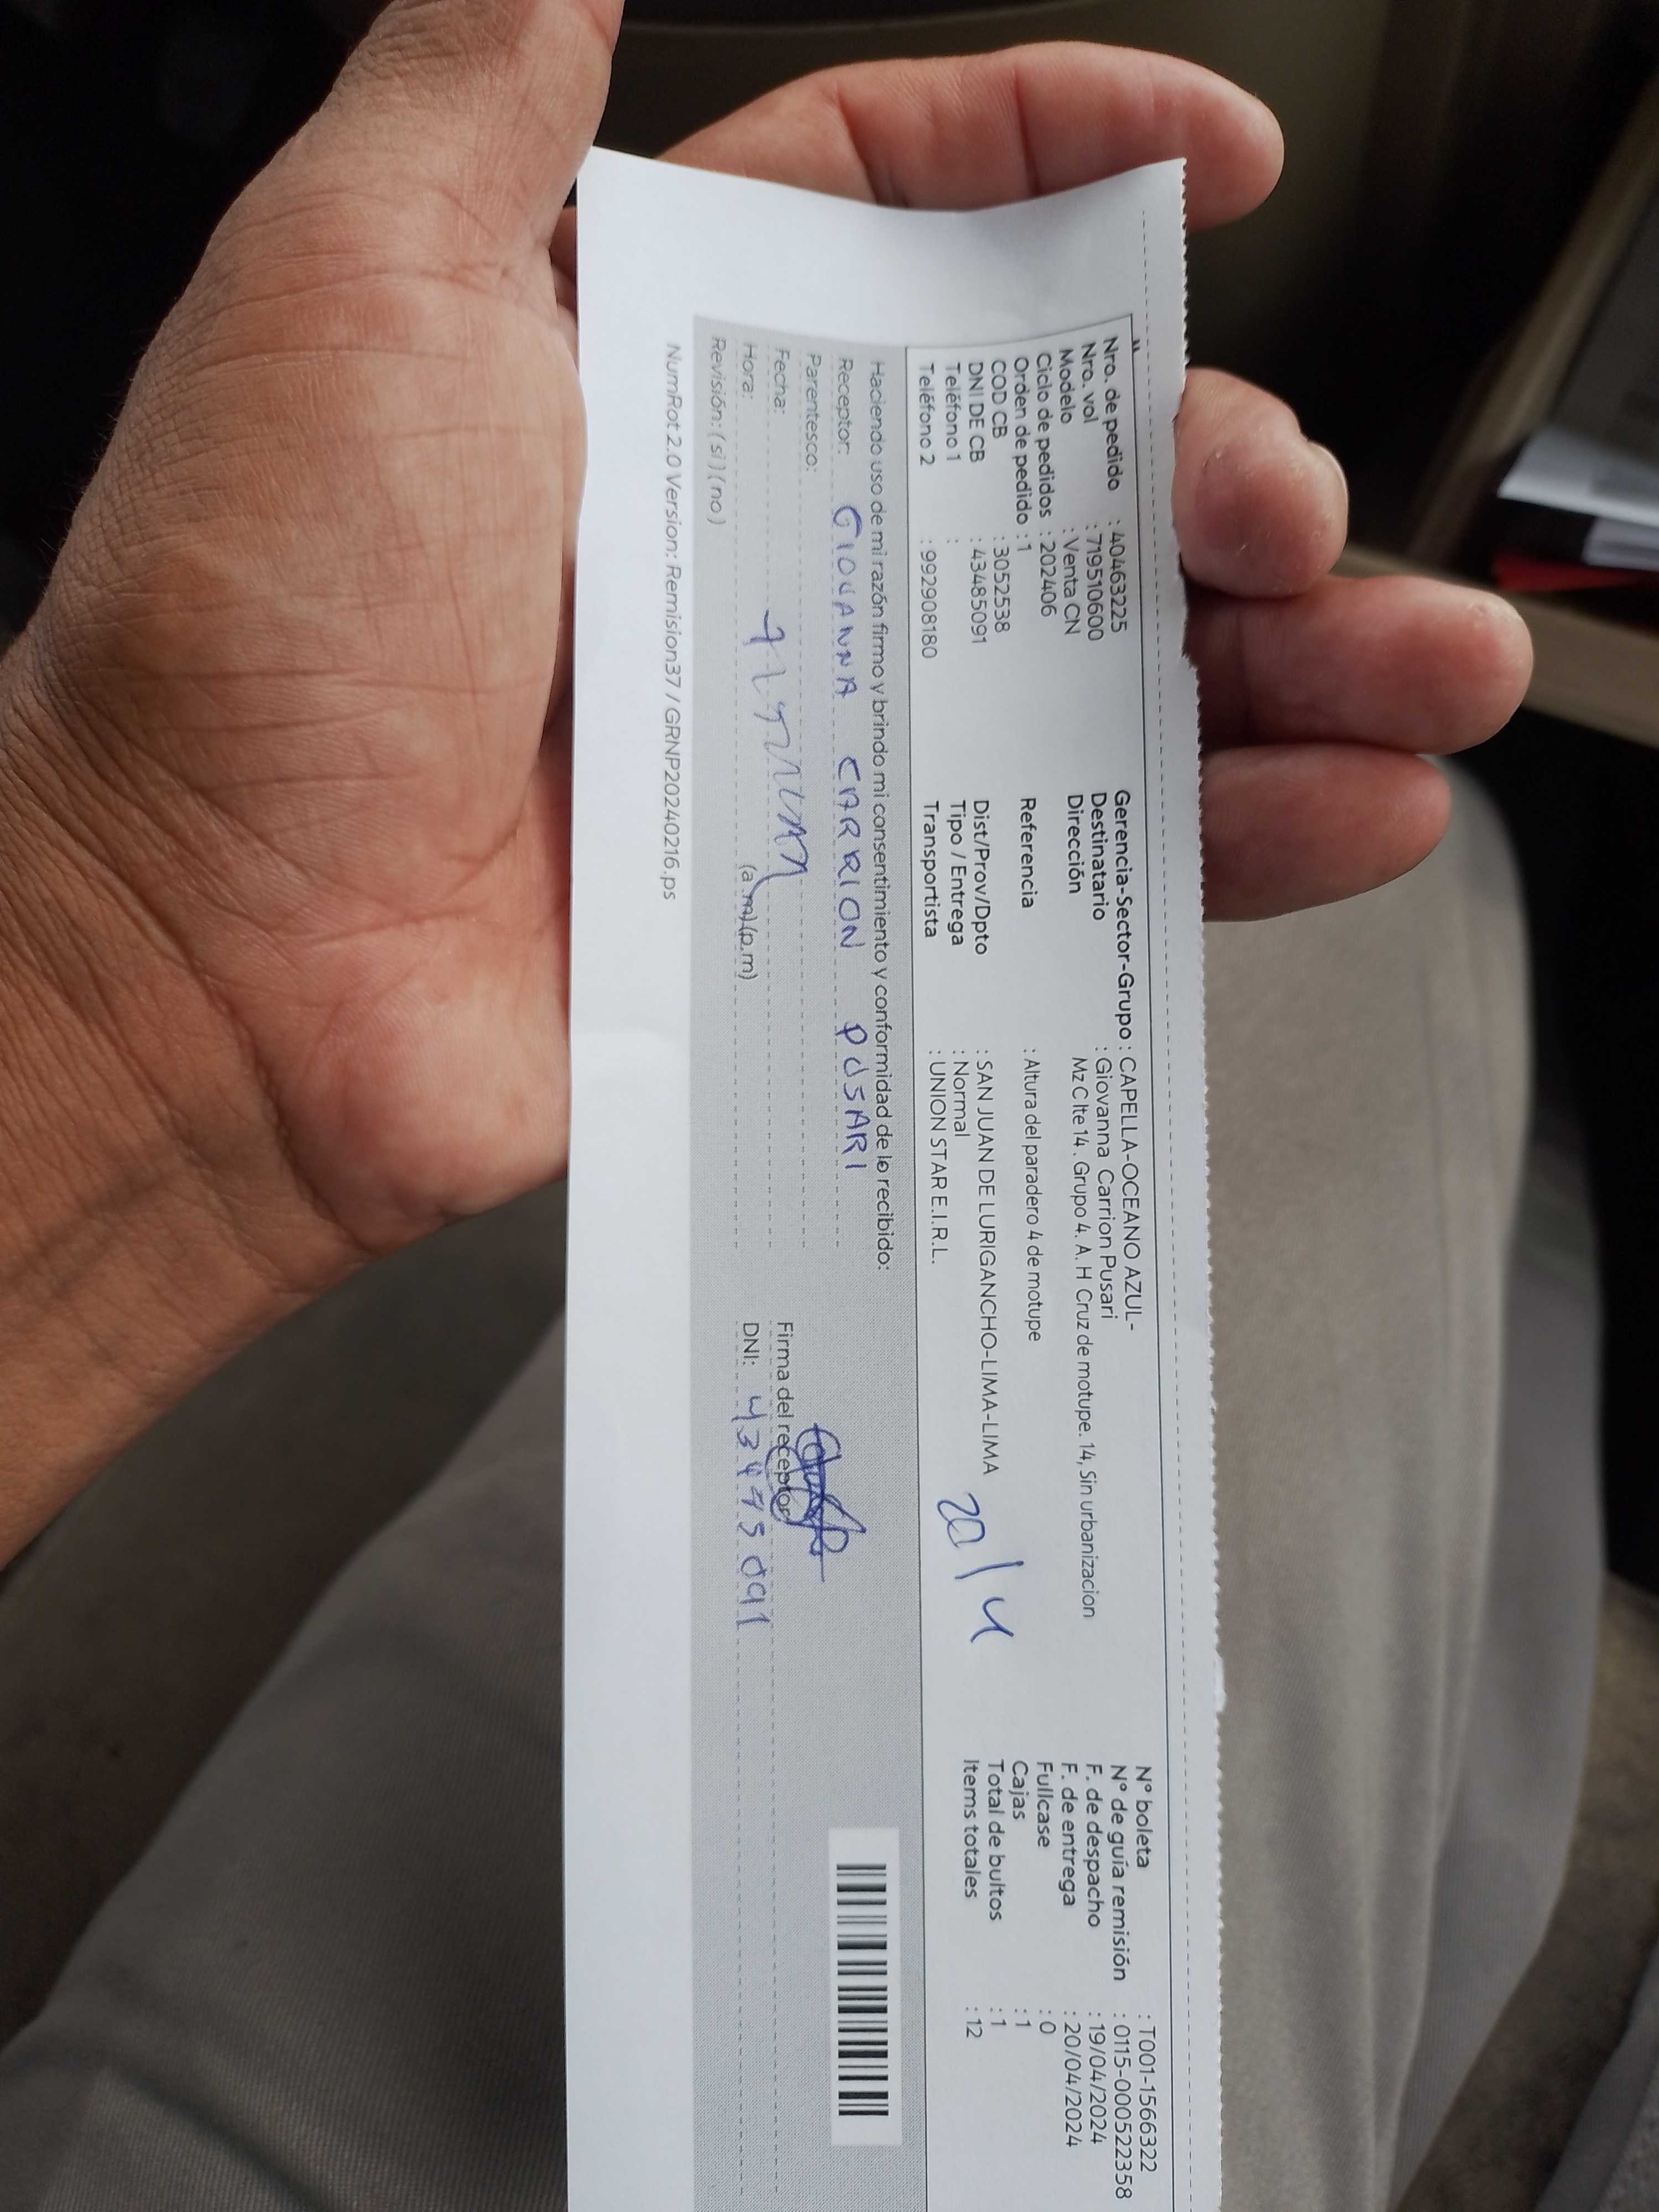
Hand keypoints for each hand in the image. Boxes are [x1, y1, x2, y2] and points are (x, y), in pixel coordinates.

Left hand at [0, 1, 1528, 1548]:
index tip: (1215, 157)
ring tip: (1436, 663)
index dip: (1064, 157)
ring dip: (1293, 663)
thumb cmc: (247, 626)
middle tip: (1288, 506)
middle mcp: (746, 549)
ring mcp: (803, 739)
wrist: (212, 970)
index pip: (900, 213)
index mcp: (657, 373)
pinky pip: (1064, 865)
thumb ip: (485, 84)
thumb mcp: (349, 282)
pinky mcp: (836, 908)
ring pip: (1098, 673)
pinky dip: (1217, 844)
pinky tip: (1353, 808)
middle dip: (1219, 464)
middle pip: (1050, 465)